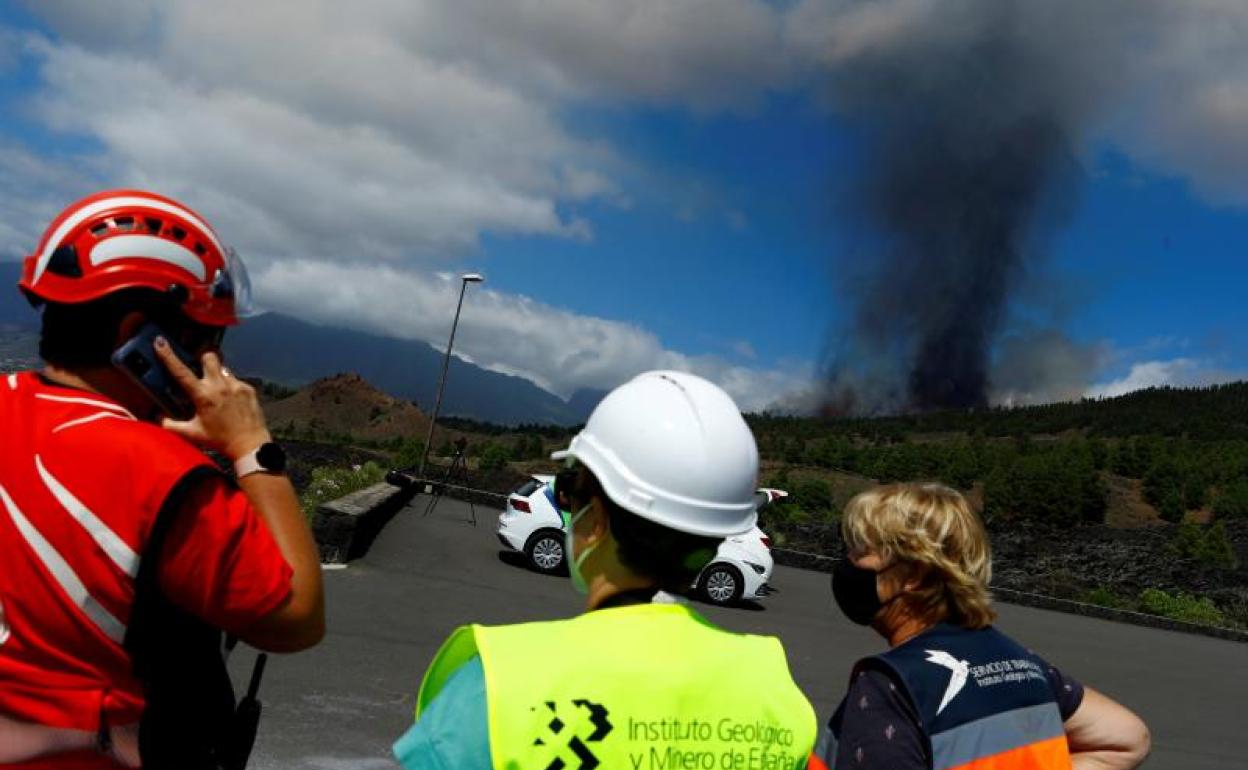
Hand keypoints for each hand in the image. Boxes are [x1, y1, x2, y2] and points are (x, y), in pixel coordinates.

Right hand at [154, 337, 271, 460]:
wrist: (249, 445)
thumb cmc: (219, 440)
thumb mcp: (192, 434)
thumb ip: (171, 425)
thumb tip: (157, 417)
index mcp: (203, 396)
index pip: (181, 371)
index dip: (168, 355)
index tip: (160, 341)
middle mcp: (219, 386)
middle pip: (209, 356)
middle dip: (202, 357)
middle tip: (200, 367)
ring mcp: (235, 386)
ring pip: (223, 368)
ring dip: (216, 374)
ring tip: (217, 391)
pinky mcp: (248, 388)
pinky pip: (235, 380)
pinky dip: (230, 386)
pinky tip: (231, 401)